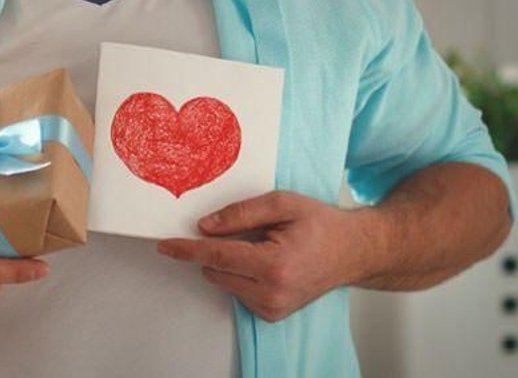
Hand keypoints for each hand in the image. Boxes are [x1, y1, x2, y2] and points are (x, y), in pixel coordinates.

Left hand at [155, 190, 375, 322]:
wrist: (353, 251)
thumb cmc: (321, 225)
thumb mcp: (282, 204)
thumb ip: (239, 214)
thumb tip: (205, 226)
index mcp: (273, 265)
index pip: (216, 256)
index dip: (187, 249)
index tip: (164, 245)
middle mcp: (271, 293)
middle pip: (215, 269)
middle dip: (218, 248)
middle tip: (251, 232)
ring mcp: (273, 308)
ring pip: (223, 280)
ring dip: (232, 262)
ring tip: (266, 247)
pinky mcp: (272, 314)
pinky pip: (238, 290)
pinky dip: (243, 274)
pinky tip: (268, 262)